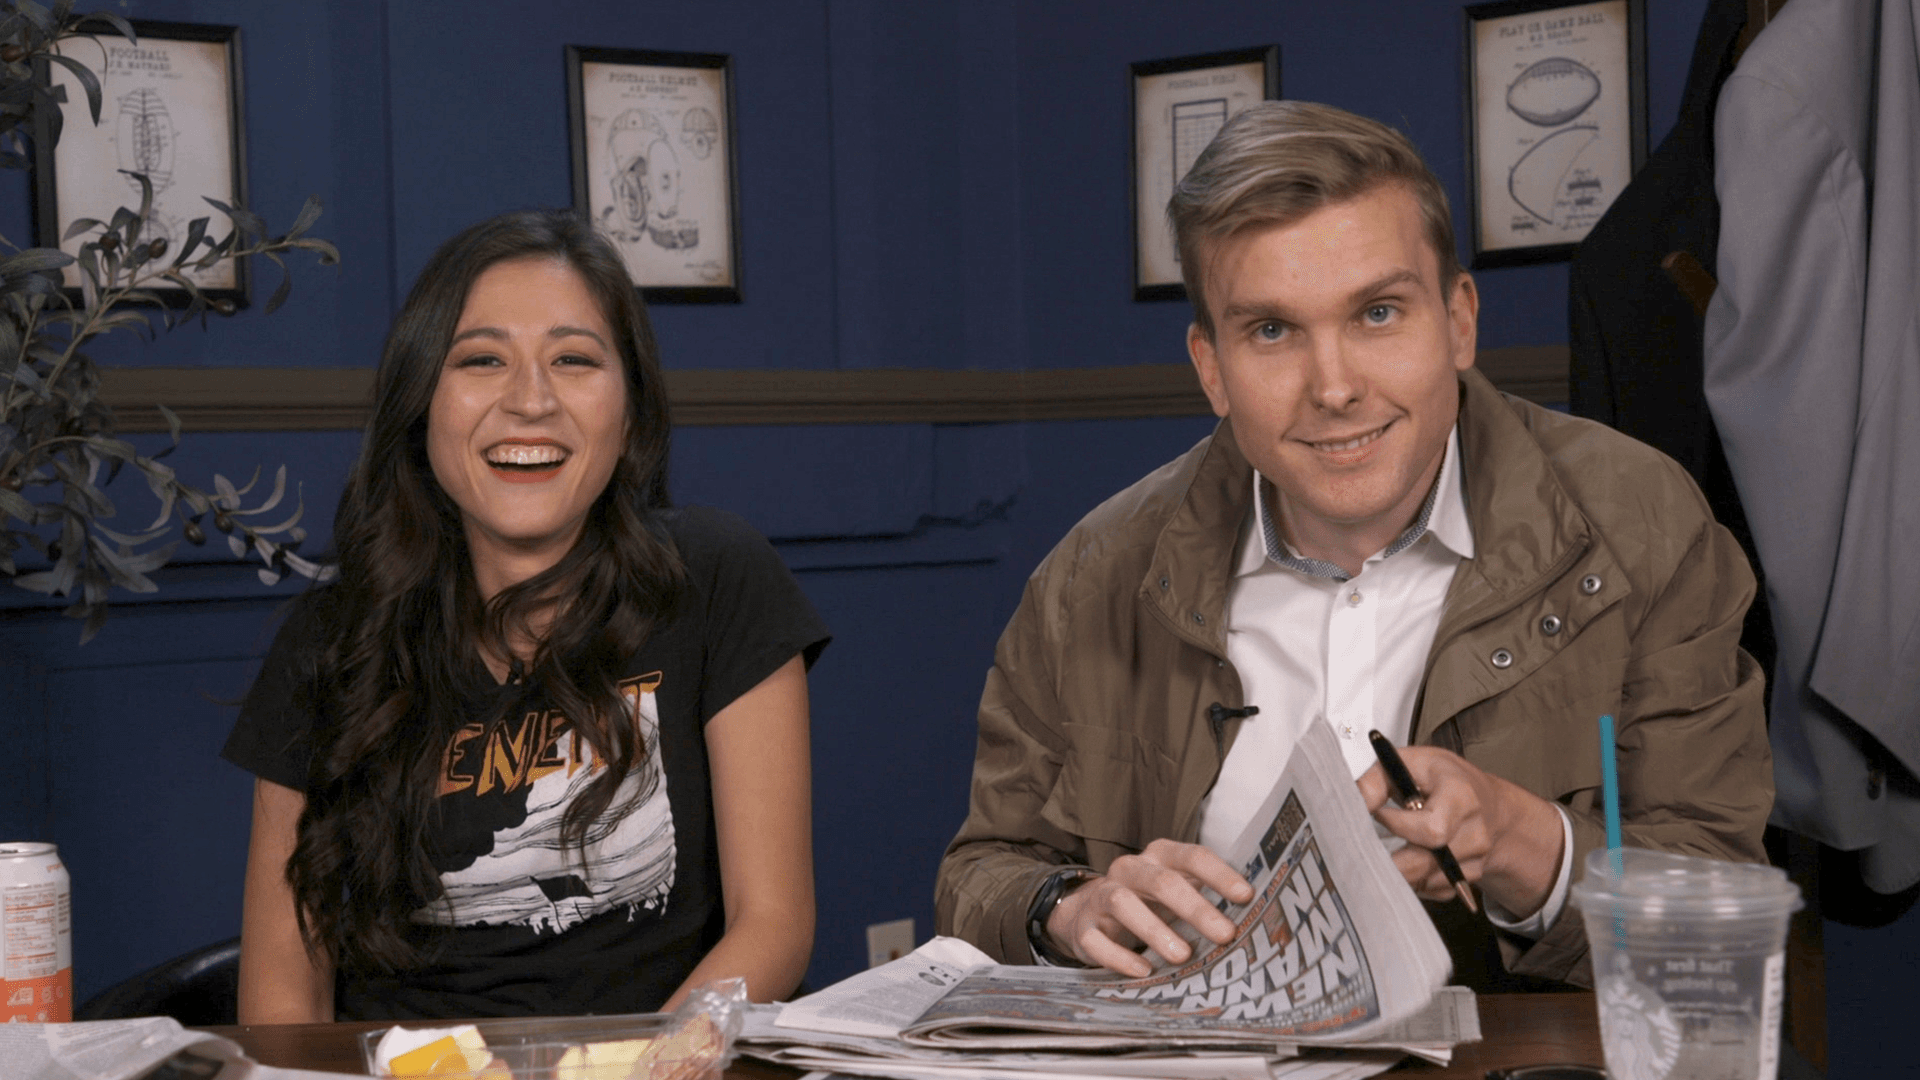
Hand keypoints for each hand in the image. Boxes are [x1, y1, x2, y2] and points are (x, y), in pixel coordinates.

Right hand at [1045, 839, 1253, 977]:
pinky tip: (1143, 971)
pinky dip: (1119, 957)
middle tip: (1225, 934)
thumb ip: (1206, 898)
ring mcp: (1102, 896)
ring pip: (1123, 903)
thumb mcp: (1176, 892)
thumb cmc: (1147, 902)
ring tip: (1182, 956)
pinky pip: (1096, 939)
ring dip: (1155, 929)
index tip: (1246, 896)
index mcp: (1159, 856)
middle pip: (1161, 881)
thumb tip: (1254, 921)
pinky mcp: (1083, 927)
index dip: (1219, 875)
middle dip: (1196, 908)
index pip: (1192, 856)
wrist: (1086, 912)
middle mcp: (1129, 870)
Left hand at [1356, 746, 1563, 917]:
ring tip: (1385, 852)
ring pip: (1426, 881)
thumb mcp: (1410, 762)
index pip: (1431, 829)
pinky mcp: (1469, 879)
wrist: (1488, 804)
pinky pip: (1433, 891)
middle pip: (1427, 862)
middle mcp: (1475, 833)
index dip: (1397, 825)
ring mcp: (1476, 860)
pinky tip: (1407, 861)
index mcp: (1462, 797)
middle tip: (1367, 849)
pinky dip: (1414, 880)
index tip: (1377, 814)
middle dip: (1391, 859)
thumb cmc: (1442, 779)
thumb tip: (1351, 804)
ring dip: (1398, 871)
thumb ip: (1376, 781)